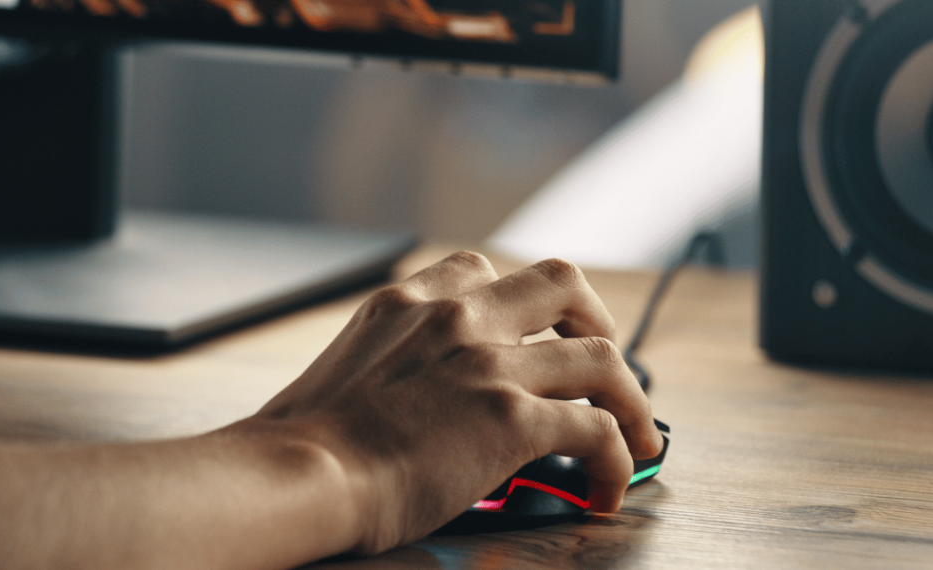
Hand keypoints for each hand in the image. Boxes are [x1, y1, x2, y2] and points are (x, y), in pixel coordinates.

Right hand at [251, 252, 663, 553]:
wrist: (296, 474)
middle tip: (600, 357)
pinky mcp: (511, 418)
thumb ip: (391, 361)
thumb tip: (415, 399)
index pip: (481, 270)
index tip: (532, 330)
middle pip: (561, 282)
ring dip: (630, 398)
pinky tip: (604, 489)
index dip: (519, 300)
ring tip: (636, 433)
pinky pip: (596, 430)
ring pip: (602, 358)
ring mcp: (488, 363)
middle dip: (594, 319)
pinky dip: (615, 459)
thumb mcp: (345, 368)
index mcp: (408, 303)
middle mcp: (455, 318)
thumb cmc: (301, 443)